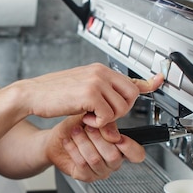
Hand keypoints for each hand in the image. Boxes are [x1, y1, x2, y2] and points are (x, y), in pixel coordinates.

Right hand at [12, 63, 163, 127]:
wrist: (32, 95)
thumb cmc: (52, 94)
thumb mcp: (81, 89)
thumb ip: (101, 94)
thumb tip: (118, 106)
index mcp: (100, 70)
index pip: (131, 78)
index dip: (149, 82)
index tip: (160, 80)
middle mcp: (100, 73)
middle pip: (131, 96)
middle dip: (121, 110)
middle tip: (102, 115)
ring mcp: (96, 81)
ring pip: (120, 108)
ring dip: (107, 118)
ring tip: (89, 116)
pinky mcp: (90, 94)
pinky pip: (107, 114)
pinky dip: (98, 122)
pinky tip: (85, 118)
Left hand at [45, 115, 145, 182]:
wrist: (56, 140)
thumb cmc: (75, 128)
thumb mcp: (91, 120)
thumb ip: (106, 124)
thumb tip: (115, 134)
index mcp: (120, 148)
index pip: (137, 154)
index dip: (130, 148)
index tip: (119, 138)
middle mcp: (112, 162)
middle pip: (113, 156)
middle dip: (98, 139)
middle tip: (87, 127)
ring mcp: (100, 171)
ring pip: (96, 160)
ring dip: (84, 143)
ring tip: (75, 132)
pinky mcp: (86, 176)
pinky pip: (82, 165)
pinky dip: (74, 150)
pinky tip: (69, 141)